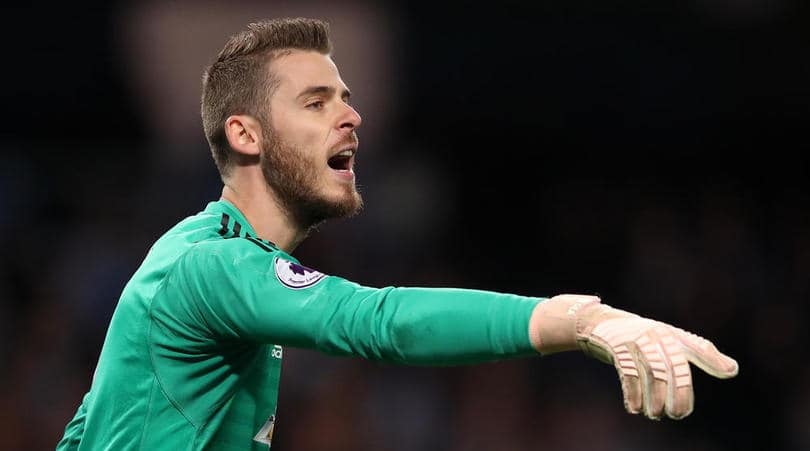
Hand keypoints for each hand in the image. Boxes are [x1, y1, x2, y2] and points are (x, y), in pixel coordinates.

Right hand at [530, 294, 738, 419]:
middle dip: (678, 393)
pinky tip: (634, 408)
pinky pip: (628, 373)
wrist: (597, 322)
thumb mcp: (668, 342)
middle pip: (672, 367)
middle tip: (677, 415)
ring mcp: (635, 339)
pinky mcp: (616, 346)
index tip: (728, 371)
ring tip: (655, 414)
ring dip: (654, 398)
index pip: (695, 345)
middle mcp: (656, 334)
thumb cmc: (639, 337)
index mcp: (671, 334)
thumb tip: (734, 369)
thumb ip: (699, 353)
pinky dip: (632, 394)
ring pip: (651, 373)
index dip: (711, 358)